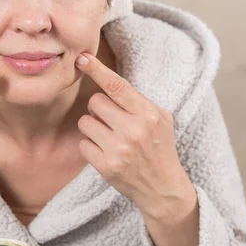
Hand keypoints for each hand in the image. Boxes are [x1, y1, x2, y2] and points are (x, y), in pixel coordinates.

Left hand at [75, 52, 192, 217]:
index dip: (97, 69)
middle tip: (112, 121)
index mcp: (149, 114)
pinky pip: (83, 144)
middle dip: (99, 110)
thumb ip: (136, 100)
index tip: (82, 58)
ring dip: (92, 128)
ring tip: (109, 138)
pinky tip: (107, 153)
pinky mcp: (106, 166)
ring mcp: (119, 149)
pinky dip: (91, 147)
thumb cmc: (159, 146)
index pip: (117, 86)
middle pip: (95, 102)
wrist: (163, 187)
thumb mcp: (159, 118)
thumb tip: (105, 78)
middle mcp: (134, 130)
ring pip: (85, 122)